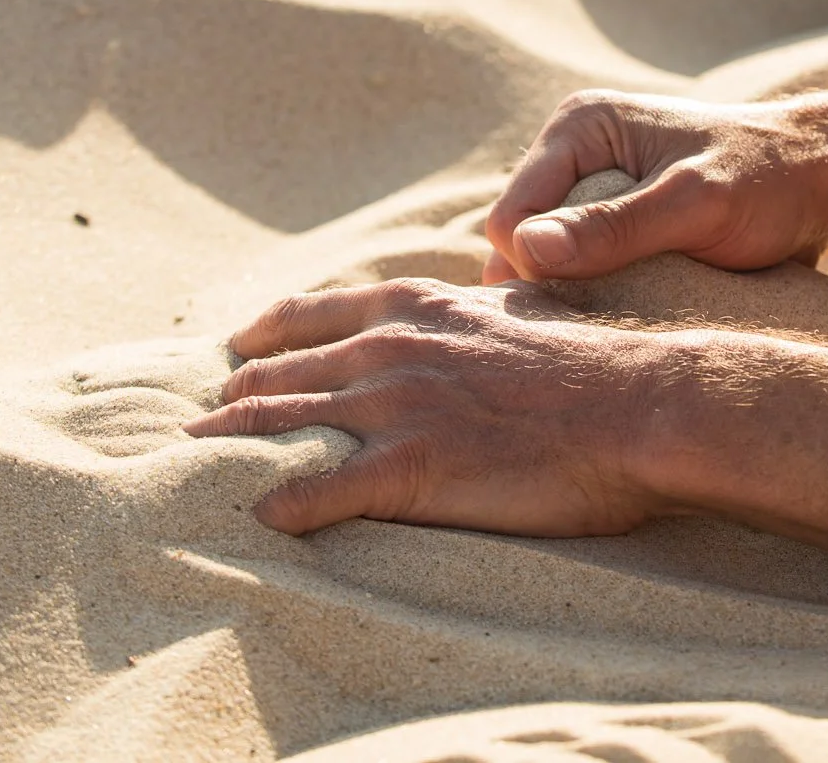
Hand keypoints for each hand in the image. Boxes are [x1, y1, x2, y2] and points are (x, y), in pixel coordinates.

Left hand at [182, 279, 672, 535]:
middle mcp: (384, 349)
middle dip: (229, 403)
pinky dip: (276, 508)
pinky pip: (311, 494)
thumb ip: (476, 309)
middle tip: (199, 427)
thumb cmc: (589, 362)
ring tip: (195, 468)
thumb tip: (481, 305)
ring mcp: (390, 409)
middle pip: (272, 376)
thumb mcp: (519, 307)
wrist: (632, 404)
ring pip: (274, 428)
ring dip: (228, 449)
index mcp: (411, 307)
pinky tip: (255, 523)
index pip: (303, 316)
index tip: (233, 355)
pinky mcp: (405, 470)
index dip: (259, 339)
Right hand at [484, 90, 827, 283]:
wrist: (827, 181)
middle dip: (558, 283)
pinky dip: (604, 292)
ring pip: (550, 261)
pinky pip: (583, 267)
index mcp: (580, 127)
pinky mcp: (616, 217)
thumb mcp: (695, 206)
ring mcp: (594, 187)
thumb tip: (525, 249)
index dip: (540, 269)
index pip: (509, 218)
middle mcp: (576, 152)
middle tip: (619, 310)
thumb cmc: (770, 181)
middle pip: (521, 242)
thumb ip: (613, 227)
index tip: (603, 296)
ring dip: (582, 292)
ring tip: (635, 305)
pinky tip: (642, 303)